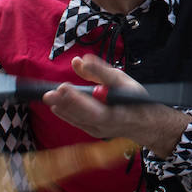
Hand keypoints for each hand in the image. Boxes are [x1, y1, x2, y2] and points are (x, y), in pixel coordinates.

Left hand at [43, 55, 190, 157]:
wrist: (142, 123)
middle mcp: (108, 124)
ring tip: (49, 96)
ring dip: (63, 108)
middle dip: (67, 102)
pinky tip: (55, 106)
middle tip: (52, 92)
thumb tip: (79, 60)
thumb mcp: (120, 80)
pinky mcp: (93, 131)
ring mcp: (100, 130)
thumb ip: (99, 71)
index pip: (98, 105)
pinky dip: (66, 114)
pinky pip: (78, 123)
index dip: (79, 98)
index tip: (65, 86)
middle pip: (85, 114)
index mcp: (118, 112)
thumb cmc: (133, 99)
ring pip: (79, 120)